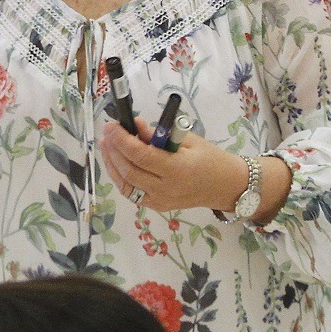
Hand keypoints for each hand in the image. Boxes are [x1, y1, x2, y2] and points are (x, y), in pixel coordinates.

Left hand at [99, 118, 253, 214]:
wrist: (224, 187)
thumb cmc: (210, 158)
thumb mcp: (188, 140)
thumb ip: (159, 134)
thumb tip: (134, 125)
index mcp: (178, 170)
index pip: (141, 156)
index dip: (122, 140)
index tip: (111, 125)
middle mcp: (166, 189)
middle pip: (129, 171)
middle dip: (113, 150)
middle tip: (106, 132)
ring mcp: (160, 201)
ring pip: (126, 184)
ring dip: (112, 164)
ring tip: (106, 145)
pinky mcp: (156, 206)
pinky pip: (132, 192)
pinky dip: (121, 177)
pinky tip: (116, 162)